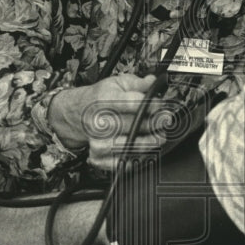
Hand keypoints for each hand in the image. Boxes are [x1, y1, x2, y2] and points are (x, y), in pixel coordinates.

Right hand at [49, 74, 169, 171]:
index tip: (161, 105)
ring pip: (127, 147)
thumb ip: (138, 83)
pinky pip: (120, 163)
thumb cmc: (101, 98)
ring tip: (159, 137)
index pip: (131, 103)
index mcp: (103, 100)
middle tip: (165, 120)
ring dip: (148, 143)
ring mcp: (97, 141)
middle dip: (153, 124)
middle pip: (132, 126)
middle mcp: (98, 122)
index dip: (151, 105)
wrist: (79, 114)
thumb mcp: (118, 83)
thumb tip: (153, 82)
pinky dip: (135, 159)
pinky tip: (144, 150)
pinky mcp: (97, 157)